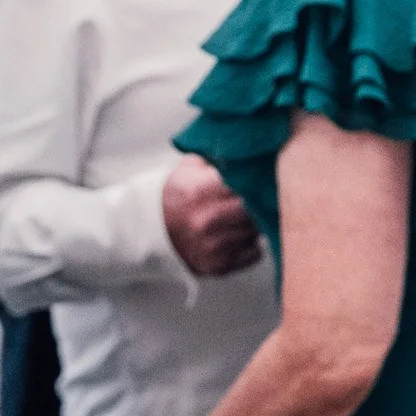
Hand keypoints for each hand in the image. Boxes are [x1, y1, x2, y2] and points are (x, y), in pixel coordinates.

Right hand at [162, 156, 262, 277]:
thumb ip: (220, 157)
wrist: (151, 231)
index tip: (264, 177)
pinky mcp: (219, 266)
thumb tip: (253, 150)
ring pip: (258, 231)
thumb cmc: (178, 193)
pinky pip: (254, 252)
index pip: (248, 183)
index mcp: (202, 191)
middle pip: (256, 209)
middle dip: (262, 202)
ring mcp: (214, 246)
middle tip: (263, 195)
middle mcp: (208, 221)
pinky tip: (239, 234)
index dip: (259, 180)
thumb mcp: (191, 167)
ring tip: (245, 215)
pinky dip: (251, 244)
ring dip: (257, 223)